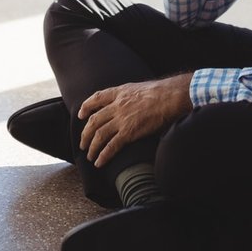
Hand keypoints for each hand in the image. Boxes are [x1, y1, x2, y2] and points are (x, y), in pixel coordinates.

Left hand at [78, 73, 194, 167]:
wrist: (170, 97)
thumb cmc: (161, 92)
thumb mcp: (139, 88)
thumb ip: (130, 97)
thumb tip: (132, 104)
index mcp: (119, 92)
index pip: (96, 98)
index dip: (86, 107)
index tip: (81, 114)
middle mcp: (117, 106)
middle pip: (93, 120)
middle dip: (85, 133)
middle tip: (82, 143)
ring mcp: (121, 120)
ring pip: (99, 135)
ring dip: (92, 147)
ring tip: (89, 156)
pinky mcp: (129, 132)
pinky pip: (111, 146)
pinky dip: (103, 155)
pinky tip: (99, 162)